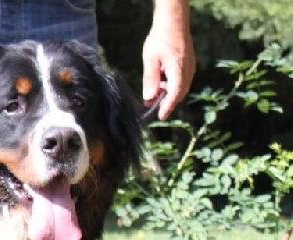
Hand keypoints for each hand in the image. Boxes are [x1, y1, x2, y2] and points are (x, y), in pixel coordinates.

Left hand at [142, 1, 195, 119]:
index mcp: (179, 69)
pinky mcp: (189, 65)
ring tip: (153, 90)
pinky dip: (172, 86)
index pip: (174, 94)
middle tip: (150, 102)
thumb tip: (149, 98)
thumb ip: (150, 79)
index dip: (168, 107)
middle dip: (166, 101)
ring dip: (168, 93)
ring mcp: (190, 67)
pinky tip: (161, 81)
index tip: (161, 117)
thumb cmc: (160, 38)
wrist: (173, 22)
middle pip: (179, 94)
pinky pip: (182, 81)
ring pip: (181, 88)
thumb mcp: (150, 59)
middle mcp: (188, 70)